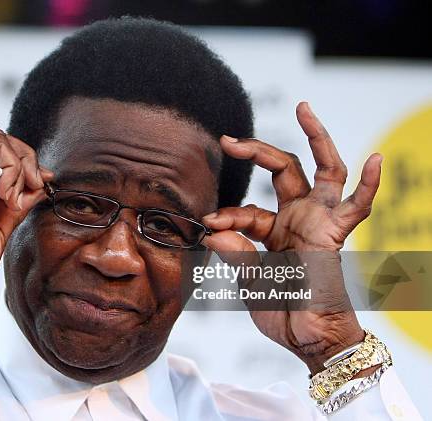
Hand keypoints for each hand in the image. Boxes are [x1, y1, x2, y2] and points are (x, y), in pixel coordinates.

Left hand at [201, 102, 381, 372]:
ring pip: (322, 170)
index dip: (227, 213)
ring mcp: (318, 222)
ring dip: (316, 139)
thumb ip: (235, 252)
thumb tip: (213, 229)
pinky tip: (375, 160)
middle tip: (227, 139)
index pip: (246, 208)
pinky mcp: (336, 235)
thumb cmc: (282, 311)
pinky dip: (368, 185)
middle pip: (281, 170)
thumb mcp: (249, 279)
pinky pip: (357, 207)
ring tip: (304, 109)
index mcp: (273, 230)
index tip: (209, 223)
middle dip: (255, 151)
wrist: (308, 340)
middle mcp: (297, 219)